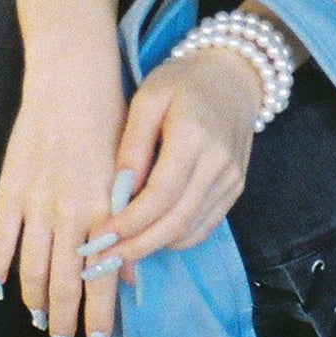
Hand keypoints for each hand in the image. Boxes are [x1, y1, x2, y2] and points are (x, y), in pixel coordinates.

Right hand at [0, 39, 129, 336]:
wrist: (73, 81)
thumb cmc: (111, 122)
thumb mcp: (130, 175)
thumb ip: (128, 229)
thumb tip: (132, 279)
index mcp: (105, 213)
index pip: (101, 282)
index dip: (99, 320)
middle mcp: (70, 216)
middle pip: (63, 286)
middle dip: (65, 324)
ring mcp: (36, 206)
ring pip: (31, 272)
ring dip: (36, 305)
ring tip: (41, 325)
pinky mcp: (11, 192)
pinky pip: (0, 243)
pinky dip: (0, 271)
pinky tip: (2, 290)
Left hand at [85, 46, 262, 284]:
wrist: (234, 77)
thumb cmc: (183, 82)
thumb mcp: (148, 99)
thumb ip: (132, 146)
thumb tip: (119, 194)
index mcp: (194, 137)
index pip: (160, 196)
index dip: (129, 223)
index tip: (99, 238)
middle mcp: (218, 164)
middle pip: (175, 223)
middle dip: (137, 246)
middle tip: (103, 259)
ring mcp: (231, 180)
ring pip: (190, 231)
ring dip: (153, 247)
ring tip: (119, 252)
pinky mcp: (235, 189)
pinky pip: (203, 226)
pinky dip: (174, 238)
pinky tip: (149, 236)